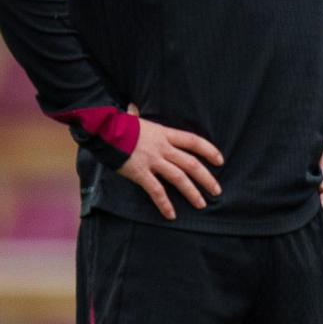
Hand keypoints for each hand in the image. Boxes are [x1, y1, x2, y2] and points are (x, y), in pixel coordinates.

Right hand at [119, 104, 222, 220]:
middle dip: (206, 178)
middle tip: (217, 191)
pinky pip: (156, 191)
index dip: (209, 150)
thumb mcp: (134, 119)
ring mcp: (152, 161)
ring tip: (201, 204)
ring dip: (192, 193)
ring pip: (179, 178)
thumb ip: (138, 116)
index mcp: (164, 133)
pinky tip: (171, 215)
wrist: (102, 130)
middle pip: (191, 163)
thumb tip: (133, 108)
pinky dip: (164, 204)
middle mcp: (162, 148)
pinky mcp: (140, 173)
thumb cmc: (117, 124)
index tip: (220, 161)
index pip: (193, 141)